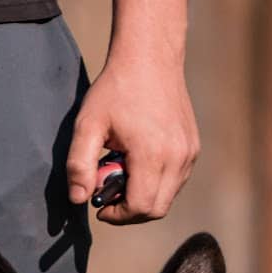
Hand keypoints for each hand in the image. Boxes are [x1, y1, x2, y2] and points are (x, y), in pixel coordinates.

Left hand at [66, 52, 198, 223]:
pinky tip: (137, 162)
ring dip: (143, 196)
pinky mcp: (193, 147)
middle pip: (156, 209)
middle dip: (129, 210)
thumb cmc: (116, 89)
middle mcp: (178, 157)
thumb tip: (78, 200)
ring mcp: (189, 153)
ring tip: (122, 171)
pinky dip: (156, 183)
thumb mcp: (88, 125)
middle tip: (109, 192)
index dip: (117, 215)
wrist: (150, 57)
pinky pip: (176, 181)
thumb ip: (78, 165)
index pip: (140, 207)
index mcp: (152, 154)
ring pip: (168, 197)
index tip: (100, 206)